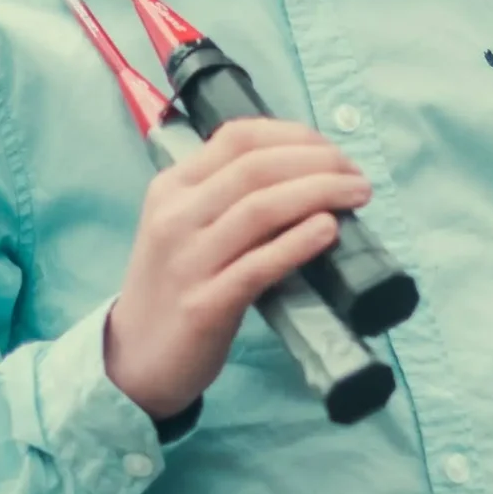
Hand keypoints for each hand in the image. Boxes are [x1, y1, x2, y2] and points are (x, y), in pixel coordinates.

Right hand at [102, 117, 370, 420]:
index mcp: (172, 187)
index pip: (237, 138)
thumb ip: (228, 196)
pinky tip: (329, 231)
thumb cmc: (174, 284)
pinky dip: (298, 243)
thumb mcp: (186, 225)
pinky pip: (258, 265)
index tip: (331, 150)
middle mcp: (175, 216)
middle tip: (356, 176)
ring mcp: (188, 261)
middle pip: (256, 168)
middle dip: (318, 163)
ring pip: (260, 208)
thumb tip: (306, 171)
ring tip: (357, 195)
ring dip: (320, 193)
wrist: (136, 358)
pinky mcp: (204, 305)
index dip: (294, 136)